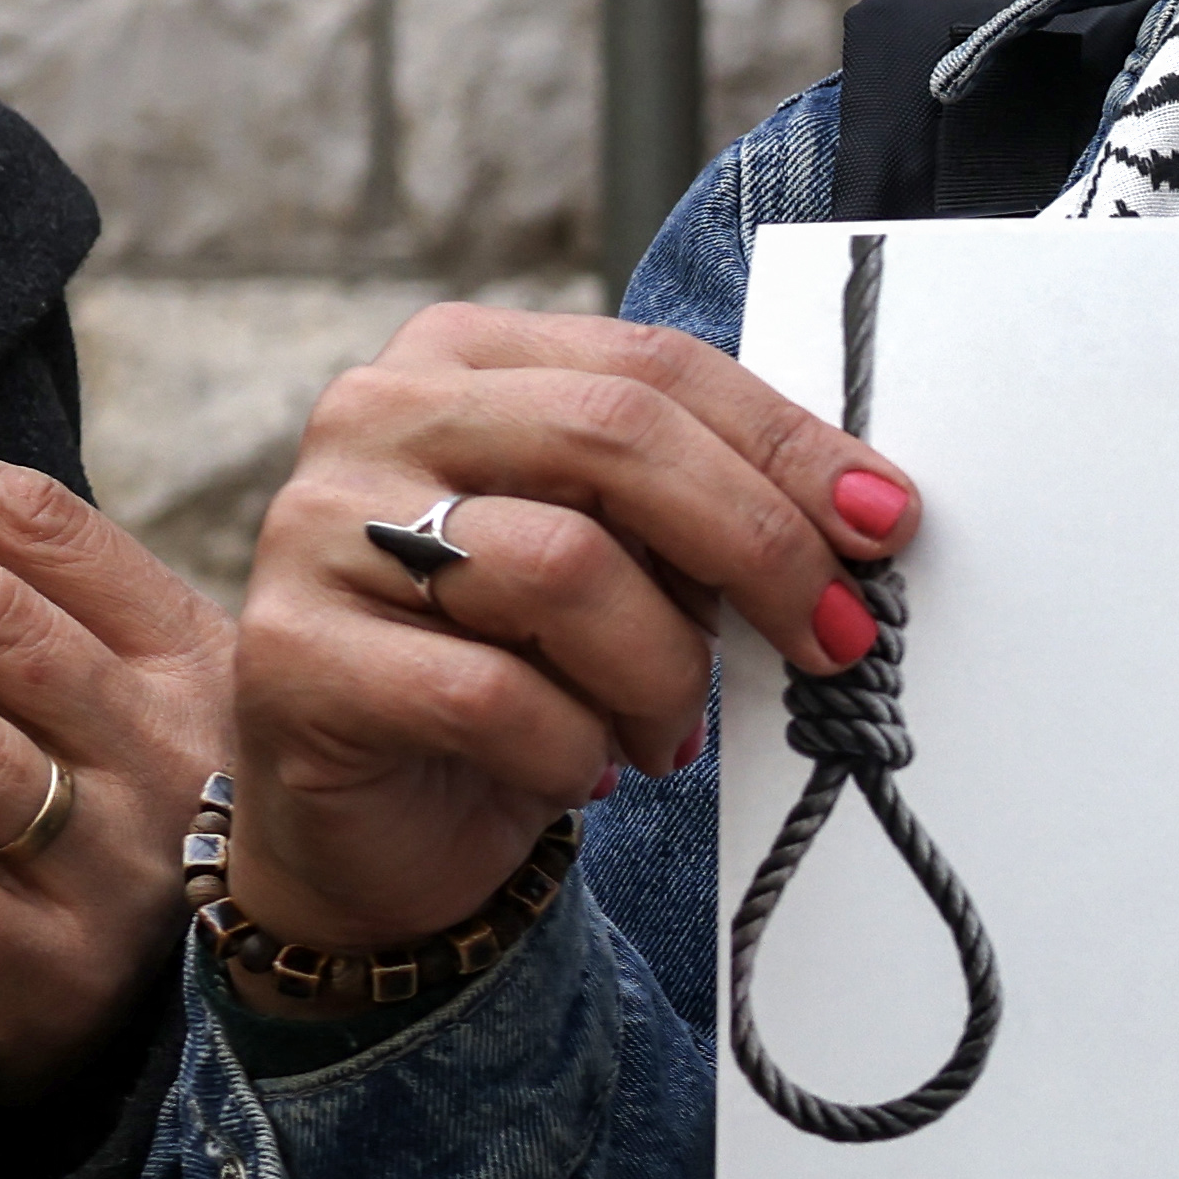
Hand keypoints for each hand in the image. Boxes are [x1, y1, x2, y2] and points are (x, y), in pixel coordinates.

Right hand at [231, 306, 912, 954]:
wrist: (383, 818)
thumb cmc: (523, 666)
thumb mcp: (625, 560)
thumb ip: (701, 508)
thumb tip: (861, 514)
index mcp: (463, 359)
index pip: (653, 367)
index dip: (786, 446)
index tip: (886, 524)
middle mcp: (375, 417)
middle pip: (611, 438)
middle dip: (756, 544)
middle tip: (833, 638)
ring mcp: (316, 530)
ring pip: (561, 569)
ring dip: (660, 672)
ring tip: (663, 731)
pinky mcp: (292, 655)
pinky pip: (490, 696)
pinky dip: (575, 750)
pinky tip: (583, 772)